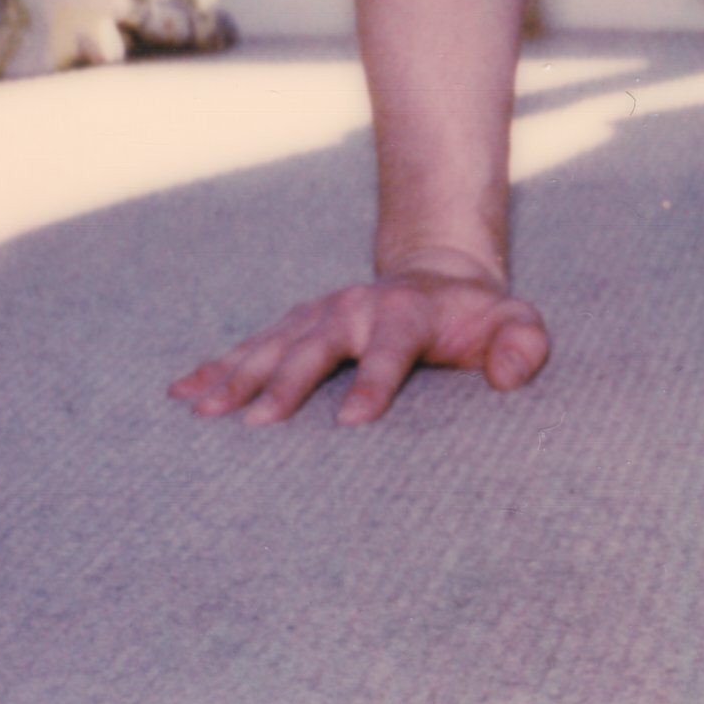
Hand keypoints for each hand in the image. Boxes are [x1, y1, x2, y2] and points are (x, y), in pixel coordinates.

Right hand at [168, 267, 551, 427]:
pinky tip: (180, 392)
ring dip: (237, 376)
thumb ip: (522, 345)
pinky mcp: (295, 326)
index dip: (375, 383)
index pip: (391, 349)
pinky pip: (249, 346)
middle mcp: (354, 310)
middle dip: (287, 382)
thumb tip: (508, 376)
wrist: (439, 280)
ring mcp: (318, 316)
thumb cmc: (480, 320)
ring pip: (272, 345)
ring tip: (201, 410)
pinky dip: (214, 367)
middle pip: (316, 346)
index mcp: (406, 313)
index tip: (353, 423)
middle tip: (259, 423)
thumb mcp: (515, 324)